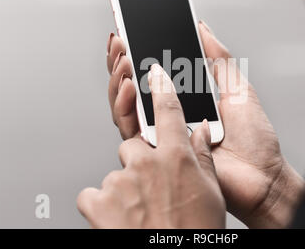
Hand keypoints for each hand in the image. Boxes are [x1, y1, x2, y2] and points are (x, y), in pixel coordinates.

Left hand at [77, 64, 224, 227]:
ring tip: (140, 212)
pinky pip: (94, 193)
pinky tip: (119, 219)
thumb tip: (200, 131)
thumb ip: (202, 157)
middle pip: (132, 144)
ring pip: (116, 173)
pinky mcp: (97, 201)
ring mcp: (120, 181)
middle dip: (138, 161)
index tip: (153, 72)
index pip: (167, 110)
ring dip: (124, 189)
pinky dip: (103, 204)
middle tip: (150, 187)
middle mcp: (146, 163)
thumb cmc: (193, 232)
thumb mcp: (210, 193)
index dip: (160, 88)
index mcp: (176, 157)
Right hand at [105, 23, 304, 227]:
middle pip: (133, 87)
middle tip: (122, 39)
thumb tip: (202, 28)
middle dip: (122, 60)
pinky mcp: (154, 153)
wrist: (261, 177)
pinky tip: (127, 85)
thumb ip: (218, 59)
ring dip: (118, 77)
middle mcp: (167, 117)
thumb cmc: (254, 140)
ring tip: (123, 57)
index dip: (138, 52)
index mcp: (185, 100)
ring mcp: (159, 135)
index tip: (129, 31)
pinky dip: (123, 105)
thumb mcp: (237, 88)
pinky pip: (129, 128)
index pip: (153, 74)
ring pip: (124, 105)